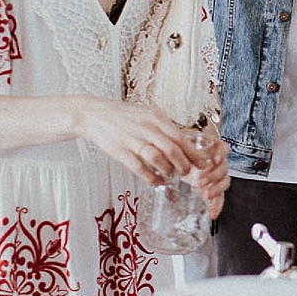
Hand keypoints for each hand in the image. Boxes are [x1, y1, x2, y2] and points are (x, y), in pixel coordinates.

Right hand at [76, 98, 204, 182]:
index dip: (193, 153)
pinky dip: (150, 177)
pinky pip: (139, 167)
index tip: (202, 163)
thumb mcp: (146, 113)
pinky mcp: (119, 150)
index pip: (180, 137)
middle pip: (172, 149)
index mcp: (155, 116)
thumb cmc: (122, 116)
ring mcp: (132, 139)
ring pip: (157, 158)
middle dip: (184, 164)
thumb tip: (183, 140)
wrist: (94, 114)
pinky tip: (156, 182)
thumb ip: (163, 126)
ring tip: (172, 176)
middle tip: (188, 173)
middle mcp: (145, 127)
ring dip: (168, 170)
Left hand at [185, 132, 229, 218]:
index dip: (221, 153)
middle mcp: (216, 162)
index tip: (214, 160)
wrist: (177, 160)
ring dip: (216, 189)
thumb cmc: (179, 150)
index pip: (223, 147)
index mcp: (210, 148)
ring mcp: (216, 175)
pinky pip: (220, 196)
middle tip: (200, 181)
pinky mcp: (213, 188)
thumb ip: (177, 149)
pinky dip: (217, 205)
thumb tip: (168, 157)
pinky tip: (213, 212)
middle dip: (213, 175)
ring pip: (224, 181)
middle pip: (223, 167)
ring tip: (206, 195)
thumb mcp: (178, 146)